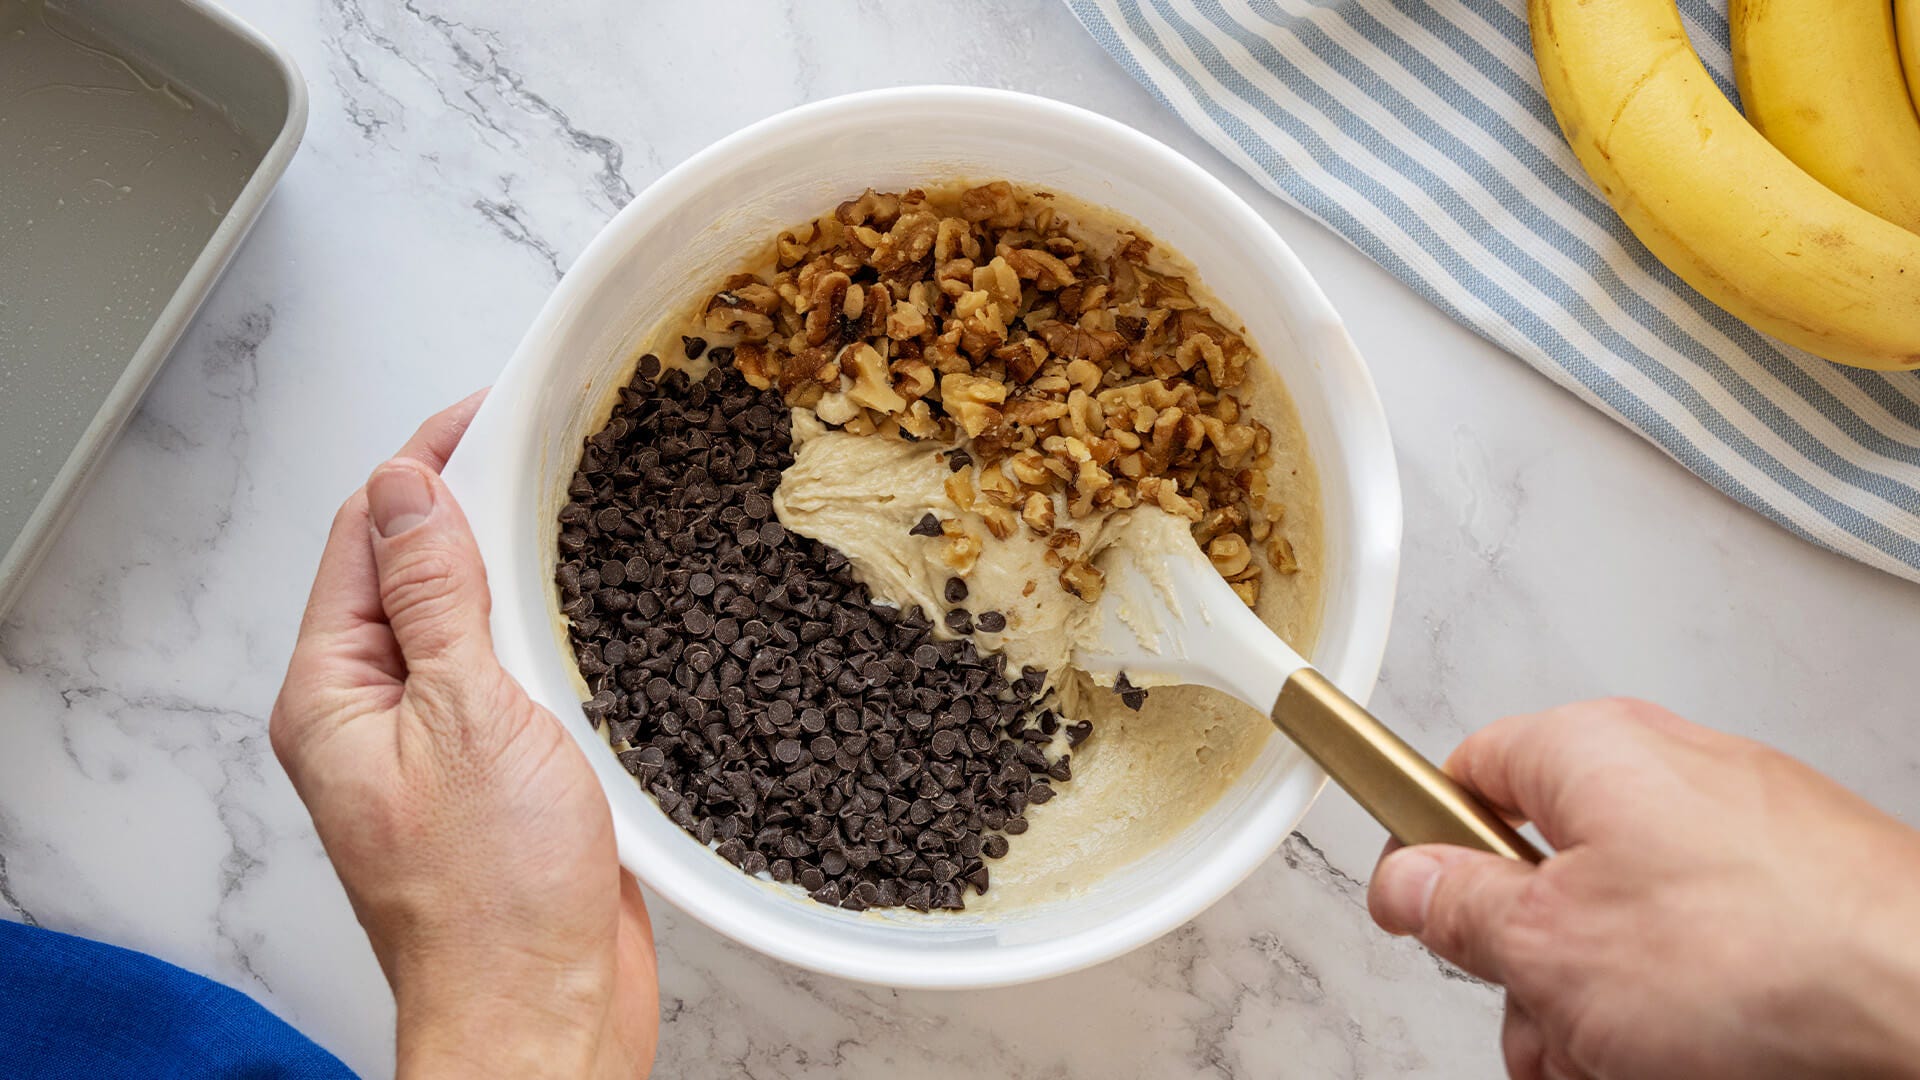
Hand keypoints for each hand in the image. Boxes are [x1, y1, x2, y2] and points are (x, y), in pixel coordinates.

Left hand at [271, 393, 657, 1077]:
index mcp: (334, 693)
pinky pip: (511, 673)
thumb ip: (437, 598)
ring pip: (468, 619)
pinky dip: (546, 629)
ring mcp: (436, 743)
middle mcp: (372, 713)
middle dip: (471, 503)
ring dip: (513, 564)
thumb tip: (407, 489)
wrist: (545, 1012)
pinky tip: (590, 606)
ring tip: (572, 505)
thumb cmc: (495, 898)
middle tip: (544, 443)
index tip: (489, 411)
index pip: (365, 537)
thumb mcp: (466, 718)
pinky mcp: (498, 771)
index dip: (423, 463)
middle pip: (412, 569)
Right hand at [1369, 698, 1919, 1079]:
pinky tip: (1684, 1058)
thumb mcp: (1547, 944)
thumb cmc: (1764, 955)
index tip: (1422, 910)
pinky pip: (1702, 946)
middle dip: (1530, 968)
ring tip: (1618, 1062)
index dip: (1431, 847)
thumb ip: (1454, 906)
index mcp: (1592, 750)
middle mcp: (1670, 772)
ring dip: (1599, 1004)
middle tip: (1540, 1026)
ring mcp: (1742, 834)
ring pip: (1625, 921)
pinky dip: (1680, 1007)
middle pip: (1549, 867)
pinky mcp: (1798, 893)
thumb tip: (1407, 882)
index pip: (1467, 771)